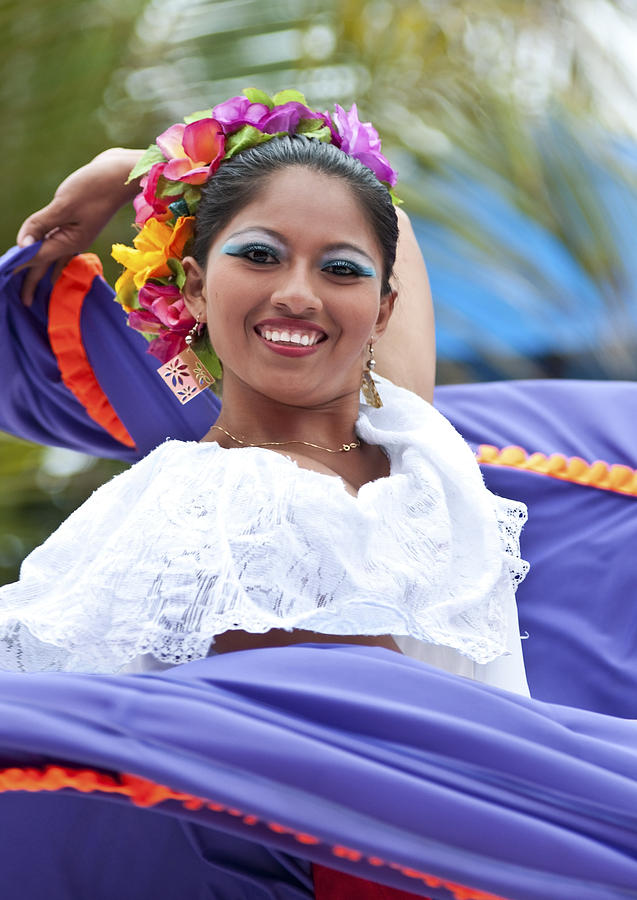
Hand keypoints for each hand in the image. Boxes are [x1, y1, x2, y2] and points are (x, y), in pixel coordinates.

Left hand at [16, 148, 142, 304]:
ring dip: (42, 272)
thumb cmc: (95, 187)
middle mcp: (73, 243)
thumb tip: (23, 247)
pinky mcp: (79, 225)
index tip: (5, 278)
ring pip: (54, 257)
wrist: (123, 176)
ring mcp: (77, 235)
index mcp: (70, 241)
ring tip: (34, 287)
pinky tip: (54, 266)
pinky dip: (54, 257)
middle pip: (47, 265)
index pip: (37, 258)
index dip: (19, 267)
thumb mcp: (65, 205)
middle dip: (33, 283)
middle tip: (23, 303)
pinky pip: (61, 246)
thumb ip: (41, 225)